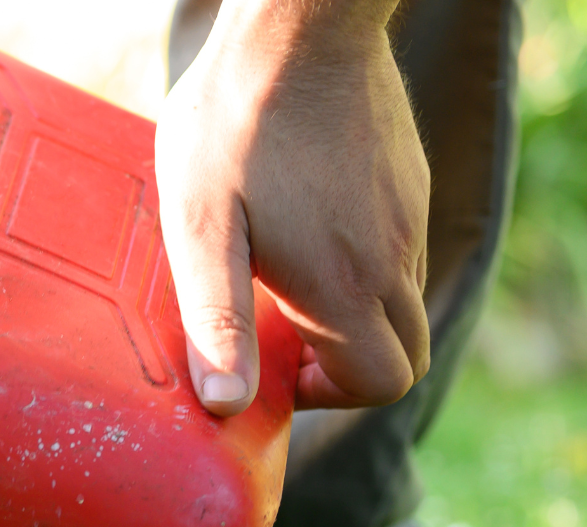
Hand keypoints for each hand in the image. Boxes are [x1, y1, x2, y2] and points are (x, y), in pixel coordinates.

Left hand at [156, 0, 429, 415]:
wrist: (299, 25)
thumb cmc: (237, 124)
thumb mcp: (203, 227)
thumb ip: (216, 320)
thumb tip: (225, 404)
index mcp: (345, 284)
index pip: (380, 382)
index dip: (328, 395)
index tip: (275, 366)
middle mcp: (394, 257)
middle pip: (405, 353)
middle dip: (347, 368)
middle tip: (279, 336)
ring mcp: (409, 217)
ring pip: (405, 303)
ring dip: (352, 317)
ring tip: (281, 281)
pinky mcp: (408, 181)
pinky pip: (403, 252)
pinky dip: (364, 270)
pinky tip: (304, 232)